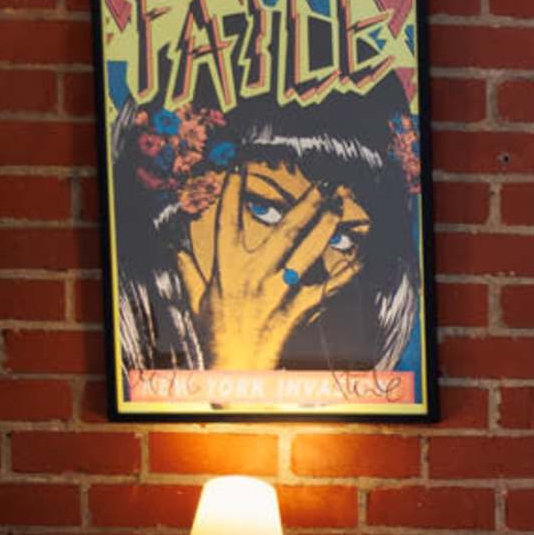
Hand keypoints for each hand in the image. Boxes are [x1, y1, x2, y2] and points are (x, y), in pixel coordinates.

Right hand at [183, 170, 359, 372]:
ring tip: (338, 206)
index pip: (227, 220)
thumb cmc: (215, 332)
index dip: (232, 191)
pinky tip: (358, 256)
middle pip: (284, 231)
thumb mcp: (197, 298)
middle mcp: (254, 275)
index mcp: (226, 267)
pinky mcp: (298, 309)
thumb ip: (188, 269)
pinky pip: (326, 286)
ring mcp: (279, 292)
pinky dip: (345, 272)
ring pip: (309, 252)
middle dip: (306, 205)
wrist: (236, 368)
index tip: (239, 165)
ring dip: (326, 228)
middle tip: (322, 185)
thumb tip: (175, 247)